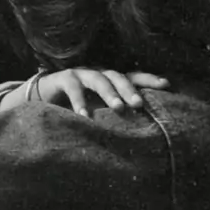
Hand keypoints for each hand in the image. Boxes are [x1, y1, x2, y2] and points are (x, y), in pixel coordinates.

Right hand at [36, 69, 168, 116]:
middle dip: (129, 89)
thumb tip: (141, 135)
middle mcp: (98, 73)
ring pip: (99, 79)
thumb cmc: (75, 107)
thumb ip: (114, 118)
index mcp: (110, 80)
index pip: (133, 77)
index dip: (149, 80)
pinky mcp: (63, 78)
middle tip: (139, 104)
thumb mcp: (98, 112)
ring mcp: (81, 74)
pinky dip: (79, 101)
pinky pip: (73, 87)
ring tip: (118, 108)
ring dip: (109, 93)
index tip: (167, 85)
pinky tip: (84, 116)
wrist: (42, 99)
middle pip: (118, 76)